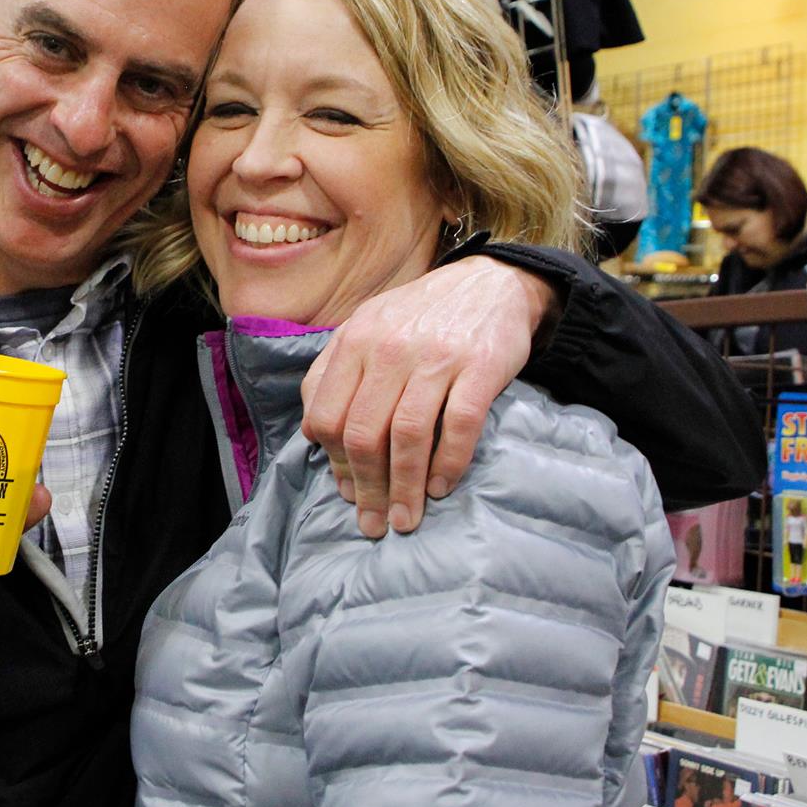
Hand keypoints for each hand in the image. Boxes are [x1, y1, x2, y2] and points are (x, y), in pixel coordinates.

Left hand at [302, 257, 561, 537]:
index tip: (347, 492)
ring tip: (406, 519)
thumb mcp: (367, 328)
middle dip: (366, 488)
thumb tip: (315, 436)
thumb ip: (335, 372)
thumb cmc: (421, 316)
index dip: (334, 463)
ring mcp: (436, 357)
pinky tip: (440, 487)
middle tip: (374, 523)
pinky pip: (459, 426)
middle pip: (363, 433)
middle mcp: (389, 348)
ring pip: (408, 435)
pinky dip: (448, 463)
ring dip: (404, 487)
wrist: (491, 283)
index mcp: (355, 341)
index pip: (326, 415)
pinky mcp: (480, 367)